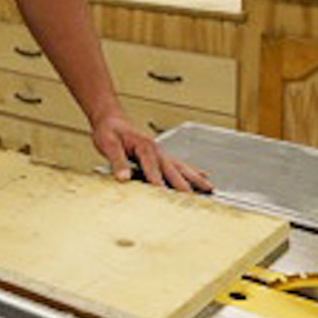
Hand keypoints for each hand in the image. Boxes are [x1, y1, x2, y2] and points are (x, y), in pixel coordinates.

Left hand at [91, 112, 211, 192]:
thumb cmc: (110, 130)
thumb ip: (117, 161)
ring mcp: (161, 153)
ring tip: (209, 188)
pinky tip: (203, 175)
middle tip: (191, 198)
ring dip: (195, 178)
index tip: (161, 191)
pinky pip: (180, 165)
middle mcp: (156, 150)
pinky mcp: (161, 156)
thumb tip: (123, 178)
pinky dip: (192, 171)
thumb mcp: (108, 144)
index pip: (151, 165)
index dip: (156, 178)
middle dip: (182, 183)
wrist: (113, 119)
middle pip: (172, 168)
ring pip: (181, 167)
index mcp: (144, 146)